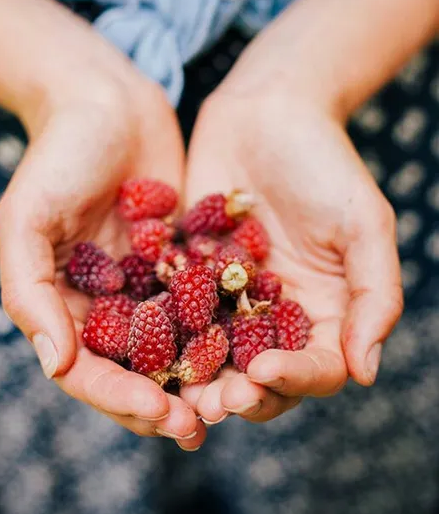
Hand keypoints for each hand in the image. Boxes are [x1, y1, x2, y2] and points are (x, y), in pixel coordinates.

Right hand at [0, 61, 204, 448]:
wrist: (109, 101)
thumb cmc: (59, 154)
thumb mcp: (28, 216)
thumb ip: (31, 291)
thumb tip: (54, 365)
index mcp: (63, 305)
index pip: (87, 371)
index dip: (120, 398)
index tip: (162, 412)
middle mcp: (104, 304)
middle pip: (133, 372)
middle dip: (166, 402)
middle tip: (204, 423)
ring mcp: (146, 285)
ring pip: (175, 348)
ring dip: (200, 378)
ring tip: (234, 399)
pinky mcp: (182, 262)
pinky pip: (203, 305)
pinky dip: (223, 330)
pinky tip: (254, 347)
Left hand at [181, 53, 402, 425]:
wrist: (267, 109)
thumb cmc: (324, 160)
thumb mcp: (364, 222)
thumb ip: (375, 295)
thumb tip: (365, 372)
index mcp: (324, 311)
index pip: (316, 365)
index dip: (294, 378)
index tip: (263, 370)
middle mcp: (276, 313)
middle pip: (260, 374)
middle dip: (238, 393)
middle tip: (210, 403)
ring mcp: (229, 296)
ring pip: (212, 355)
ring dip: (195, 378)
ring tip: (173, 389)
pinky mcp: (189, 274)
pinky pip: (173, 312)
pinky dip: (160, 333)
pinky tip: (137, 343)